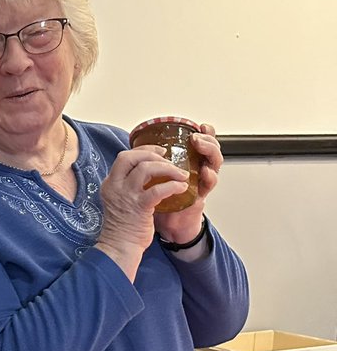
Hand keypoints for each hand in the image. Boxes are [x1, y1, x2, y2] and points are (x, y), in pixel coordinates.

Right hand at [96, 145, 189, 279]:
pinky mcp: (139, 207)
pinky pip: (158, 189)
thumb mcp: (119, 199)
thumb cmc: (123, 226)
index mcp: (110, 183)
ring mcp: (126, 196)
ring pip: (145, 168)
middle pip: (130, 157)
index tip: (159, 152)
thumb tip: (150, 172)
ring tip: (181, 175)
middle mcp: (115, 186)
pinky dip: (173, 185)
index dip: (143, 150)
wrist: (119, 247)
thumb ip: (129, 185)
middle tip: (169, 159)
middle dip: (153, 154)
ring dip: (167, 168)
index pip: (124, 157)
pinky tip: (182, 188)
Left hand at [154, 123, 222, 246]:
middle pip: (211, 148)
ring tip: (200, 146)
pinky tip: (205, 171)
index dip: (204, 133)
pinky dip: (209, 177)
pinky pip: (209, 184)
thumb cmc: (158, 200)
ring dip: (210, 152)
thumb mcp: (154, 177)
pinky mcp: (201, 196)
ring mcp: (201, 182)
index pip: (201, 142)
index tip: (199, 125)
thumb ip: (151, 163)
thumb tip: (135, 146)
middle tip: (196, 137)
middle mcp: (197, 169)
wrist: (165, 225)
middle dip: (207, 139)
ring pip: (215, 162)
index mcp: (188, 162)